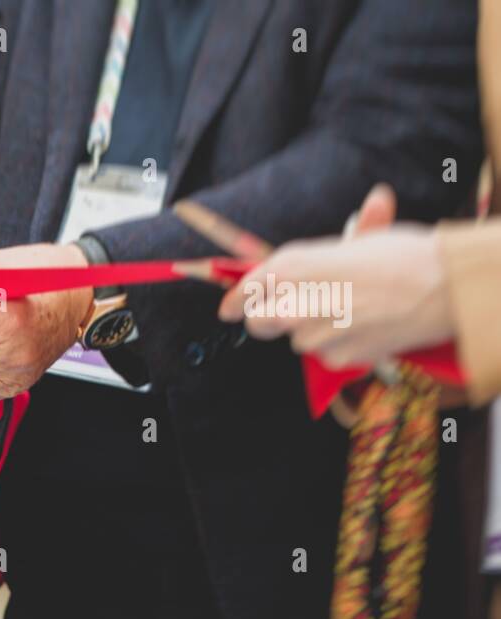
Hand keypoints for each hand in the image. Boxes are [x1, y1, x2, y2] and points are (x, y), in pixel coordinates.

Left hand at [218, 185, 453, 367]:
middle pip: (257, 323)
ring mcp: (313, 335)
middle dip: (266, 319)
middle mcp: (293, 303)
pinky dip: (341, 347)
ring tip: (352, 311)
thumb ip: (340, 241)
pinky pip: (327, 356)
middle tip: (290, 312)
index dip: (235, 299)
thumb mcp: (366, 236)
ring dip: (313, 331)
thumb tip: (369, 205)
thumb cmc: (407, 256)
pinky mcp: (335, 358)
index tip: (229, 307)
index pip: (245, 289)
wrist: (445, 288)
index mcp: (292, 266)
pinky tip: (367, 328)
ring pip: (297, 340)